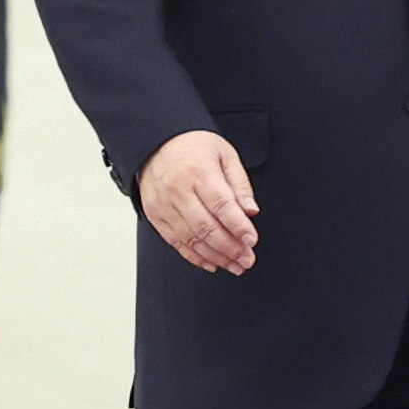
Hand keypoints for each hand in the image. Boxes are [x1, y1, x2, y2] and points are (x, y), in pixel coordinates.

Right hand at [141, 128, 258, 273]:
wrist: (156, 143)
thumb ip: (239, 184)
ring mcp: (164, 205)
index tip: (252, 240)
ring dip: (215, 257)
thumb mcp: (225, 155)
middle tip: (247, 260)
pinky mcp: (155, 216)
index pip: (221, 205)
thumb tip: (250, 211)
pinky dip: (194, 256)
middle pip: (206, 227)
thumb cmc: (194, 147)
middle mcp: (178, 190)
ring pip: (191, 239)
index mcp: (199, 172)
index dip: (238, 226)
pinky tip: (212, 263)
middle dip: (230, 248)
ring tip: (235, 265)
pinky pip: (175, 242)